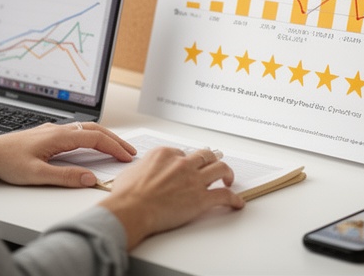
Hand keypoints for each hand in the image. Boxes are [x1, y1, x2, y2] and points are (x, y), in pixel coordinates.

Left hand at [0, 122, 136, 186]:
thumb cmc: (8, 162)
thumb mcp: (37, 175)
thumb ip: (65, 176)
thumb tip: (90, 178)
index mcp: (58, 136)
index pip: (94, 138)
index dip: (113, 147)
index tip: (126, 156)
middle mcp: (57, 129)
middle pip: (94, 129)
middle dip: (114, 140)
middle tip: (129, 151)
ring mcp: (52, 130)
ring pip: (85, 128)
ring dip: (103, 137)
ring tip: (115, 147)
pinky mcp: (46, 134)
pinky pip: (75, 131)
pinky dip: (90, 136)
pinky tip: (90, 145)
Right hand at [99, 147, 244, 248]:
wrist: (131, 210)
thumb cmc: (126, 195)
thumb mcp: (131, 171)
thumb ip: (142, 168)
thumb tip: (141, 172)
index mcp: (164, 154)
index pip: (182, 153)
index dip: (186, 161)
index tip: (187, 167)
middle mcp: (182, 163)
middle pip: (205, 156)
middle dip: (211, 159)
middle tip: (215, 163)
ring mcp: (194, 180)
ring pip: (220, 169)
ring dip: (227, 173)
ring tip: (229, 179)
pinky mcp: (201, 199)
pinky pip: (225, 196)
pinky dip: (234, 199)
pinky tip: (237, 203)